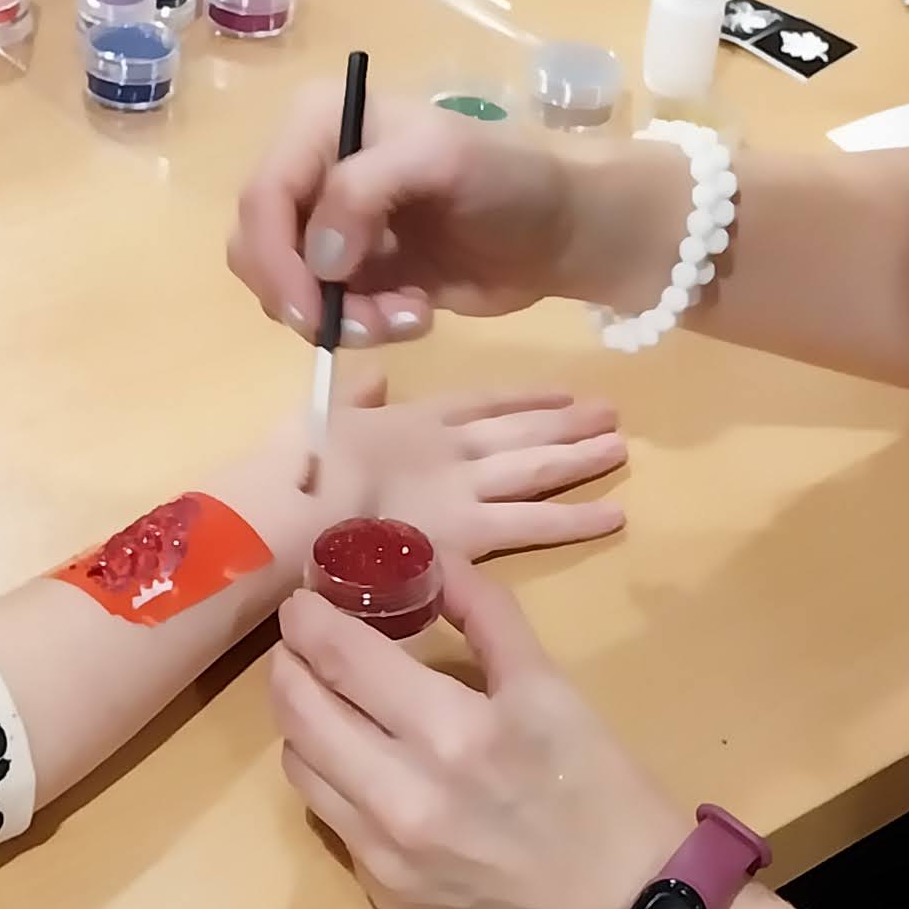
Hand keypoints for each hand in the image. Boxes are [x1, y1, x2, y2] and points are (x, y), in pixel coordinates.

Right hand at [230, 79, 688, 345]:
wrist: (561, 230)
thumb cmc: (509, 177)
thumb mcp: (442, 159)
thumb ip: (366, 190)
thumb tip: (319, 257)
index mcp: (319, 121)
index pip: (263, 194)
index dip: (276, 257)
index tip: (314, 310)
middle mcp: (311, 168)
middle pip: (257, 245)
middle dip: (307, 296)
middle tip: (369, 324)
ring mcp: (327, 224)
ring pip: (286, 288)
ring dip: (343, 317)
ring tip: (409, 315)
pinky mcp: (350, 273)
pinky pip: (325, 312)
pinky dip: (364, 326)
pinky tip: (416, 315)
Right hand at [267, 372, 626, 565]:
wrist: (287, 508)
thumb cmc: (289, 467)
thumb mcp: (317, 418)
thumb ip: (353, 400)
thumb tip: (373, 377)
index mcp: (409, 418)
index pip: (479, 401)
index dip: (521, 398)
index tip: (559, 393)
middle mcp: (448, 446)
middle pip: (519, 431)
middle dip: (565, 422)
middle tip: (609, 411)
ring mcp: (464, 486)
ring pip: (537, 468)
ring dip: (580, 455)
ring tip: (620, 444)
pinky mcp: (471, 531)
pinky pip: (536, 523)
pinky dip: (578, 518)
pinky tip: (615, 514)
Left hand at [271, 558, 689, 908]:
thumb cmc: (604, 796)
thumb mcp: (554, 693)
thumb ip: (487, 618)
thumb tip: (434, 559)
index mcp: (453, 732)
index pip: (340, 656)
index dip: (308, 619)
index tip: (305, 600)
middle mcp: (402, 795)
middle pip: (298, 710)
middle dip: (287, 662)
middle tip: (300, 640)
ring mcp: (385, 852)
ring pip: (300, 766)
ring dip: (300, 720)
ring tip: (323, 695)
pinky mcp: (383, 893)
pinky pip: (330, 818)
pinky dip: (331, 777)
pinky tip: (358, 761)